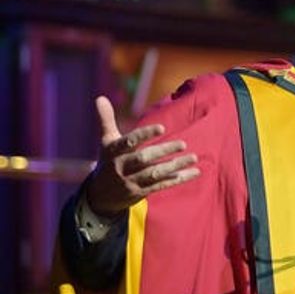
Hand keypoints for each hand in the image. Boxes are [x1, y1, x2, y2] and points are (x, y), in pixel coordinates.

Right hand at [85, 96, 199, 216]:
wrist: (100, 196)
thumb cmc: (108, 161)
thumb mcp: (106, 141)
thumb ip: (106, 120)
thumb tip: (100, 97)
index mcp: (114, 151)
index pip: (129, 142)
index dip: (145, 134)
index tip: (162, 127)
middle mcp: (121, 167)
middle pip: (143, 159)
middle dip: (163, 151)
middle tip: (183, 144)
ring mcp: (130, 181)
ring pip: (155, 173)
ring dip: (175, 166)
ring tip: (194, 158)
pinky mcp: (140, 192)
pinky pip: (162, 185)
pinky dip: (178, 179)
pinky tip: (194, 172)